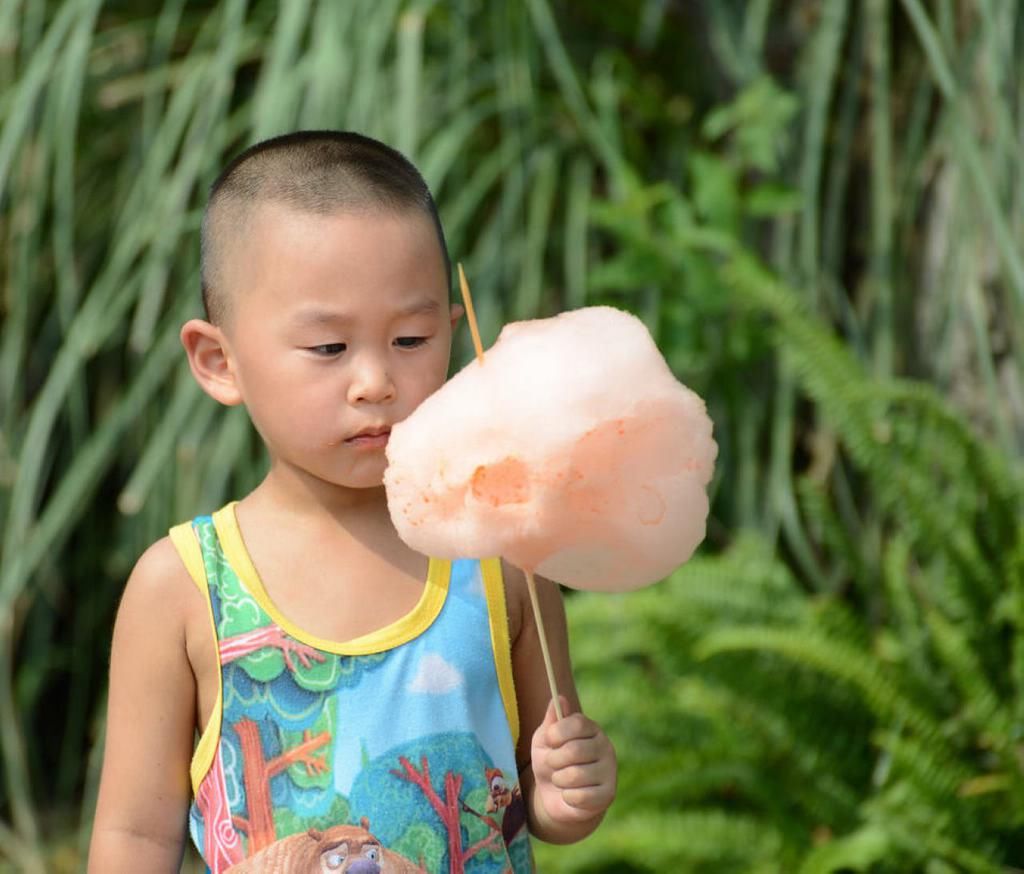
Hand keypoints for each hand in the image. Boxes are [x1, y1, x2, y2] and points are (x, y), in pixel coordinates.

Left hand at [530, 696, 616, 825]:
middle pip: (574, 750)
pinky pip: (580, 796)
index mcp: (591, 729)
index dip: (557, 733)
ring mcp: (610, 771)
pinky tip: (570, 794)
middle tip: (552, 764)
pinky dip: (567, 797)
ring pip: (574, 775)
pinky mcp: (608, 794)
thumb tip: (559, 698)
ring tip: (561, 780)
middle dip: (553, 760)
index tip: (549, 740)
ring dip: (558, 780)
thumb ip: (551, 720)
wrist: (555, 795)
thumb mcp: (544, 739)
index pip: (577, 723)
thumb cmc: (551, 761)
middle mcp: (605, 746)